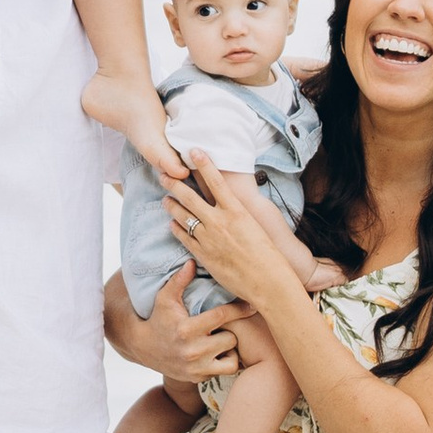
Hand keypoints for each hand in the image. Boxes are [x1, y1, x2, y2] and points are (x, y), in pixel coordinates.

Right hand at [136, 265, 242, 392]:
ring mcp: (196, 368)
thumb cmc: (158, 318)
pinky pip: (223, 372)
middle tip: (227, 326)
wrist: (144, 348)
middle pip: (231, 339)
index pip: (222, 317)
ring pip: (232, 359)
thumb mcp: (165, 298)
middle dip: (230, 331)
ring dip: (230, 349)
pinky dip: (223, 362)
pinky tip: (218, 352)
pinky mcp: (198, 379)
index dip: (239, 310)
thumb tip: (192, 262)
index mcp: (187, 329)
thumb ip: (179, 281)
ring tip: (224, 341)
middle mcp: (193, 351)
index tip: (251, 305)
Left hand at [163, 160, 288, 310]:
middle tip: (164, 174)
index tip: (193, 150)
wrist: (268, 282)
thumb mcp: (256, 226)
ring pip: (184, 217)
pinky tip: (172, 224)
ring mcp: (209, 239)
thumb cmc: (268, 255)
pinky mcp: (204, 256)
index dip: (204, 164)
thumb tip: (231, 207)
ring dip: (172, 206)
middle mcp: (220, 222)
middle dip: (175, 183)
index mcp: (237, 211)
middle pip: (191, 197)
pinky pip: (184, 238)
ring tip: (165, 199)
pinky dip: (176, 229)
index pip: (216, 181)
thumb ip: (240, 215)